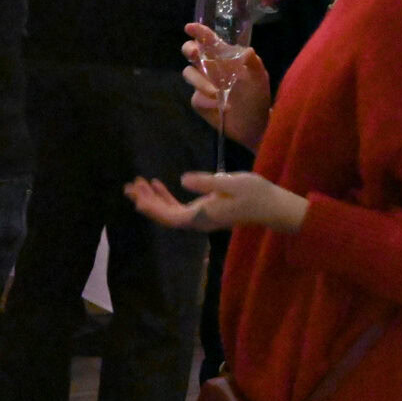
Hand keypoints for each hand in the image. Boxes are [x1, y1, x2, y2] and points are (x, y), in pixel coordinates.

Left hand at [125, 170, 307, 232]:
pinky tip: (157, 185)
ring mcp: (201, 216)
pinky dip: (166, 196)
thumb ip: (206, 182)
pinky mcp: (204, 210)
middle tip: (129, 185)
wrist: (272, 206)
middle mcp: (198, 220)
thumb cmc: (255, 194)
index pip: (170, 217)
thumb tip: (182, 180)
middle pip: (165, 215)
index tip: (136, 198)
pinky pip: (179, 207)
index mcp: (203, 217)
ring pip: (169, 211)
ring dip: (153, 198)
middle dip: (146, 201)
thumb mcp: (232, 183)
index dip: (152, 208)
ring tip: (138, 184)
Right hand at [182, 23, 270, 148]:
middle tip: (195, 54)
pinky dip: (206, 101)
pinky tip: (219, 106)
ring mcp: (203, 85)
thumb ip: (254, 64)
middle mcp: (210, 68)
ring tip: (217, 93)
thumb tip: (248, 51)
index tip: (189, 28)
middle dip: (189, 50)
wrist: (255, 125)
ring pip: (189, 74)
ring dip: (201, 82)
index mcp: (224, 58)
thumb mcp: (259, 79)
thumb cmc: (257, 97)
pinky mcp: (199, 101)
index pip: (208, 40)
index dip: (198, 32)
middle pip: (190, 52)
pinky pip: (195, 97)